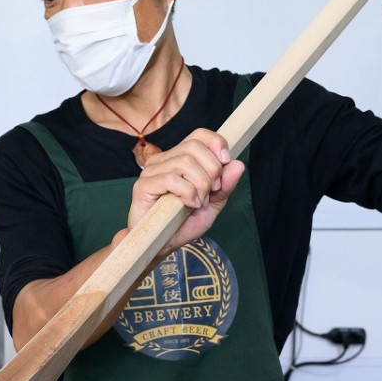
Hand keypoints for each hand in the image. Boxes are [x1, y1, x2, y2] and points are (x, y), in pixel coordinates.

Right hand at [126, 129, 243, 255]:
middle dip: (211, 171)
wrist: (163, 245)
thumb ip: (225, 185)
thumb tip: (237, 164)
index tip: (225, 161)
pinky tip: (188, 205)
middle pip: (194, 147)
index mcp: (178, 158)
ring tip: (197, 203)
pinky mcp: (143, 185)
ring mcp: (151, 171)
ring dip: (200, 186)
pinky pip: (172, 179)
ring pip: (185, 163)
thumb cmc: (183, 223)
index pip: (198, 135)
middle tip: (210, 193)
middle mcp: (163, 160)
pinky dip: (187, 193)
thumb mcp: (213, 204)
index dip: (216, 143)